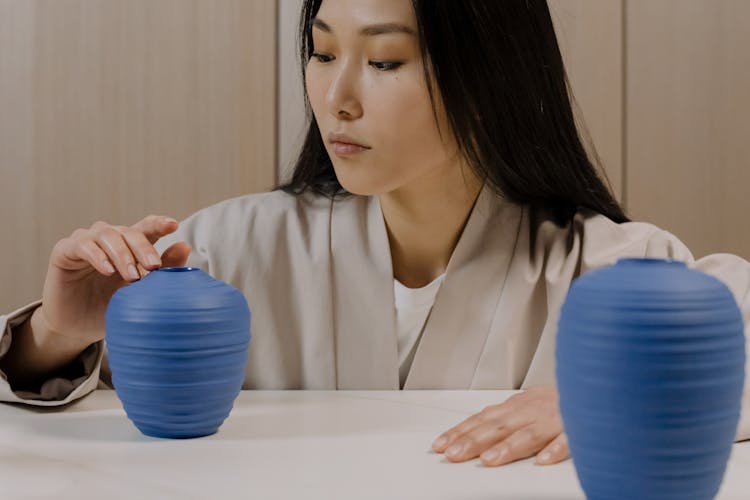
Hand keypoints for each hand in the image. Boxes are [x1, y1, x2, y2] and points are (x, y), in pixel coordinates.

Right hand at [39, 215, 190, 346]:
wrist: (78, 327)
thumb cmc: (111, 306)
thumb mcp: (140, 292)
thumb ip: (162, 270)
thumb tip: (184, 246)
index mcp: (130, 245)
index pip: (146, 228)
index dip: (159, 224)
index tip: (173, 225)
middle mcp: (109, 239)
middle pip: (129, 232)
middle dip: (143, 249)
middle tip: (153, 267)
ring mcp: (86, 241)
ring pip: (107, 234)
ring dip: (122, 254)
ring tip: (132, 276)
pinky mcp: (64, 251)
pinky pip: (82, 244)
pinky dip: (97, 255)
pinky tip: (107, 270)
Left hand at [431, 386, 568, 466]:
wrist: (598, 379)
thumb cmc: (562, 398)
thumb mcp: (528, 405)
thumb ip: (504, 418)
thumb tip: (472, 430)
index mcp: (518, 406)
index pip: (482, 419)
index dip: (460, 432)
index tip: (441, 445)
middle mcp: (532, 410)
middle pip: (498, 426)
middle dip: (474, 440)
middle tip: (454, 454)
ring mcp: (555, 417)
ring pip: (529, 433)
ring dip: (508, 447)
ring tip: (489, 460)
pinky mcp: (581, 426)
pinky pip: (569, 438)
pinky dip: (556, 449)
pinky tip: (543, 460)